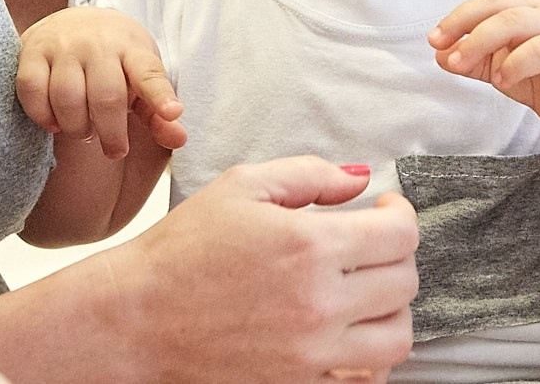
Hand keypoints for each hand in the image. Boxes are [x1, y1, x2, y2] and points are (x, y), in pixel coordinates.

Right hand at [15, 7, 186, 157]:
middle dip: (111, 134)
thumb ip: (157, 111)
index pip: (149, 72)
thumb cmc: (114, 59)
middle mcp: (98, 43)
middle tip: (115, 150)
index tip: (173, 112)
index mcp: (132, 48)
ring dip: (76, 127)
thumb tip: (180, 139)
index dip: (160, 95)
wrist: (74, 20)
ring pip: (67, 98)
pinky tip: (55, 123)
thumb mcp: (140, 78)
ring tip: (85, 131)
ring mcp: (63, 45)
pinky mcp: (32, 50)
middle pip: (106, 97)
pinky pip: (32, 91)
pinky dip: (42, 116)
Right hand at [108, 156, 419, 382]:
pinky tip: (349, 332)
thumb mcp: (241, 187)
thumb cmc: (182, 251)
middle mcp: (319, 304)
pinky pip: (365, 379)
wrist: (135, 320)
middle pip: (405, 283)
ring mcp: (311, 354)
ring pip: (398, 337)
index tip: (384, 211)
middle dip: (396, 255)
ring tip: (367, 289)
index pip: (400, 235)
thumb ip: (309, 175)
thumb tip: (359, 179)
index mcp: (308, 246)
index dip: (400, 215)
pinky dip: (371, 357)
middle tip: (372, 244)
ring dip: (393, 308)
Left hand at [427, 0, 539, 133]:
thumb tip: (440, 53)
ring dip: (479, 41)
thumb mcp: (499, 69)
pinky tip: (501, 79)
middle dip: (460, 19)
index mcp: (521, 7)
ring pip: (513, 21)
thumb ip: (472, 60)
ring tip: (459, 63)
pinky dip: (515, 63)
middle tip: (436, 41)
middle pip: (494, 1)